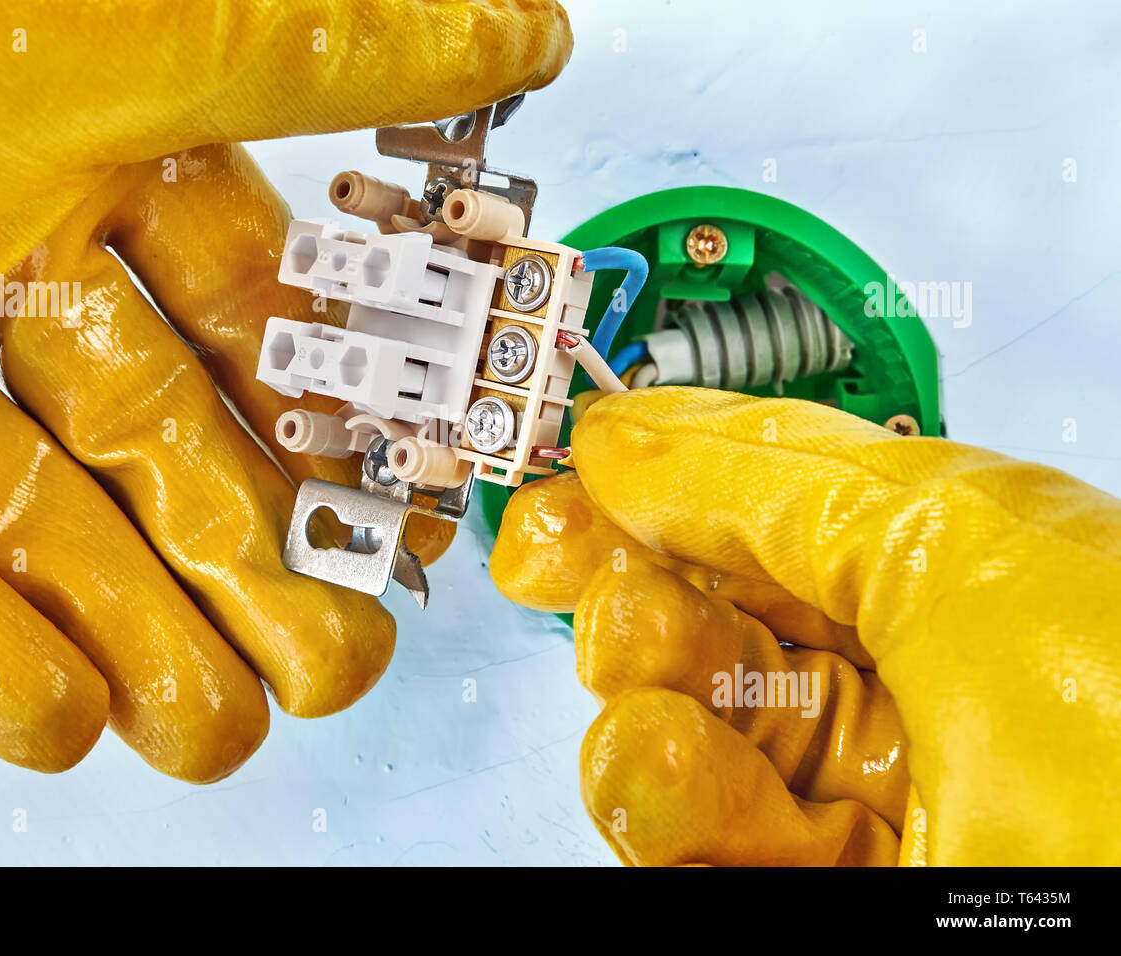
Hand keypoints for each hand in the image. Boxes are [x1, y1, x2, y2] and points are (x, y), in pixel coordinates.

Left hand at [0, 0, 571, 781]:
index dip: (335, 416)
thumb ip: (316, 46)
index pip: (250, 303)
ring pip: (30, 521)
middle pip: (153, 440)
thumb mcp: (116, 26)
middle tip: (333, 656)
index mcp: (84, 145)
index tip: (395, 511)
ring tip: (224, 724)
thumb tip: (521, 32)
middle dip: (249, 560)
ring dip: (132, 629)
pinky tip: (64, 717)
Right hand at [492, 387, 1120, 864]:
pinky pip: (703, 845)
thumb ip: (775, 477)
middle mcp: (910, 685)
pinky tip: (653, 767)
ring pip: (695, 740)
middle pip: (716, 625)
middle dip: (638, 597)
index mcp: (953, 575)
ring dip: (644, 708)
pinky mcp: (830, 891)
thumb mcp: (959, 545)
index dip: (661, 488)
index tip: (577, 482)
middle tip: (599, 588)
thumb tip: (629, 438)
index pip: (769, 513)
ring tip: (644, 701)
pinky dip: (656, 805)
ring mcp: (871, 802)